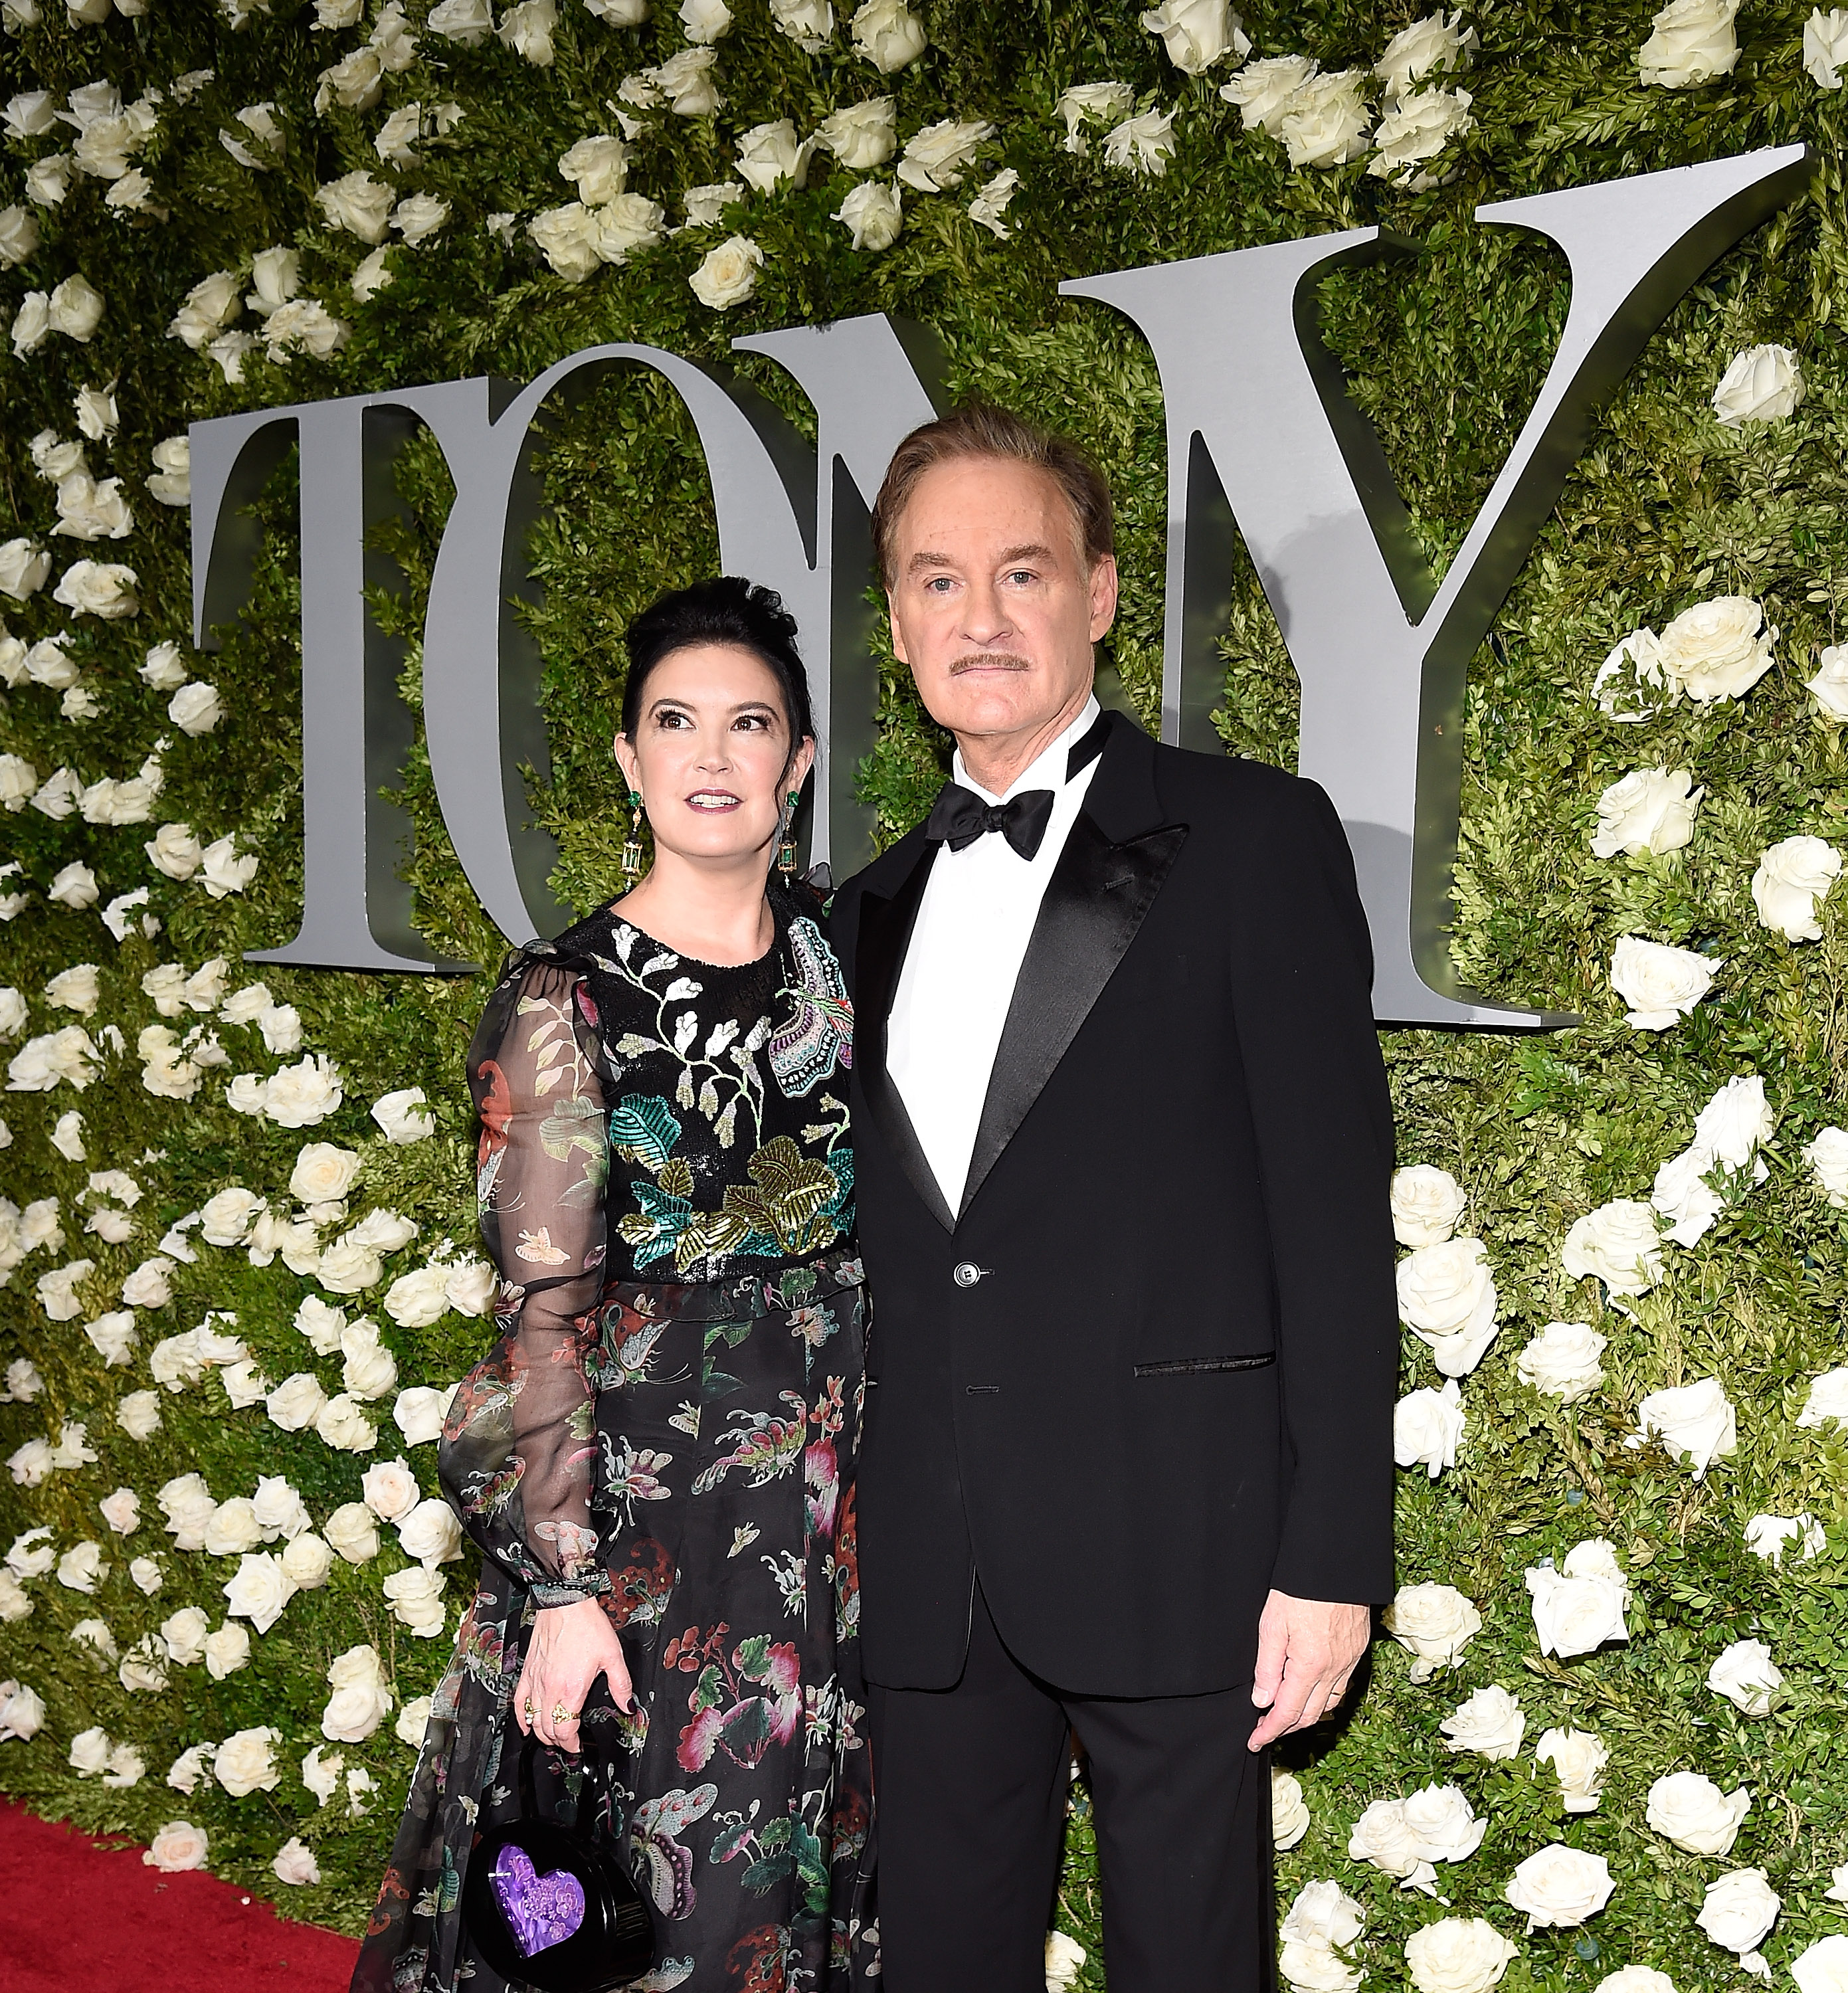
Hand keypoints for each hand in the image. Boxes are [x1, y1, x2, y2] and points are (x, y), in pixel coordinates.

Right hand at [514, 1596, 635, 1752]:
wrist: (565, 1603)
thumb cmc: (587, 1626)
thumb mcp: (613, 1655)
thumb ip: (622, 1685)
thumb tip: (628, 1706)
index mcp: (571, 1690)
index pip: (565, 1731)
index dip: (572, 1744)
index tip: (578, 1745)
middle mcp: (550, 1689)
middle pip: (547, 1729)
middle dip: (558, 1741)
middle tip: (569, 1742)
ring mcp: (536, 1681)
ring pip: (532, 1719)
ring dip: (542, 1733)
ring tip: (553, 1736)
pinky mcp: (528, 1671)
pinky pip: (519, 1701)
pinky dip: (521, 1717)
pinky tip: (525, 1724)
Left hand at [1247, 1590, 1370, 1751]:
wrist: (1334, 1563)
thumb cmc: (1299, 1589)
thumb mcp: (1272, 1625)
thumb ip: (1267, 1667)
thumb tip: (1262, 1700)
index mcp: (1310, 1666)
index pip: (1288, 1712)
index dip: (1270, 1730)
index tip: (1255, 1740)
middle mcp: (1335, 1669)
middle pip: (1311, 1714)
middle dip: (1287, 1727)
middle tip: (1266, 1730)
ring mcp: (1350, 1660)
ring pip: (1330, 1702)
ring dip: (1308, 1714)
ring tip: (1287, 1714)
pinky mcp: (1358, 1649)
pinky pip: (1342, 1684)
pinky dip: (1325, 1696)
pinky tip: (1313, 1690)